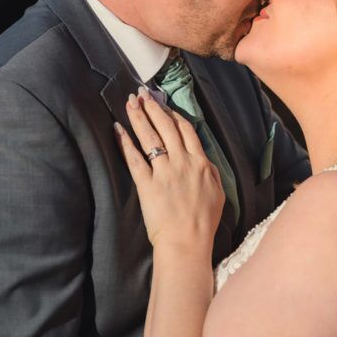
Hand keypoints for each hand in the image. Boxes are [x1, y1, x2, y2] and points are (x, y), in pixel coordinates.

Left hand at [114, 87, 224, 253]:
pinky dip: (125, 142)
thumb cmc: (204, 222)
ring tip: (131, 102)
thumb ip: (211, 172)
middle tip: (142, 93)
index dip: (174, 115)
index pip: (186, 131)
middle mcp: (183, 162)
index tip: (164, 105)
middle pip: (167, 127)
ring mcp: (164, 172)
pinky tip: (118, 129)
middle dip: (154, 108)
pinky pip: (134, 158)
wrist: (188, 242)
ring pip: (151, 137)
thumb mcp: (218, 192)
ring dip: (140, 117)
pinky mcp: (147, 184)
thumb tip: (204, 160)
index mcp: (201, 163)